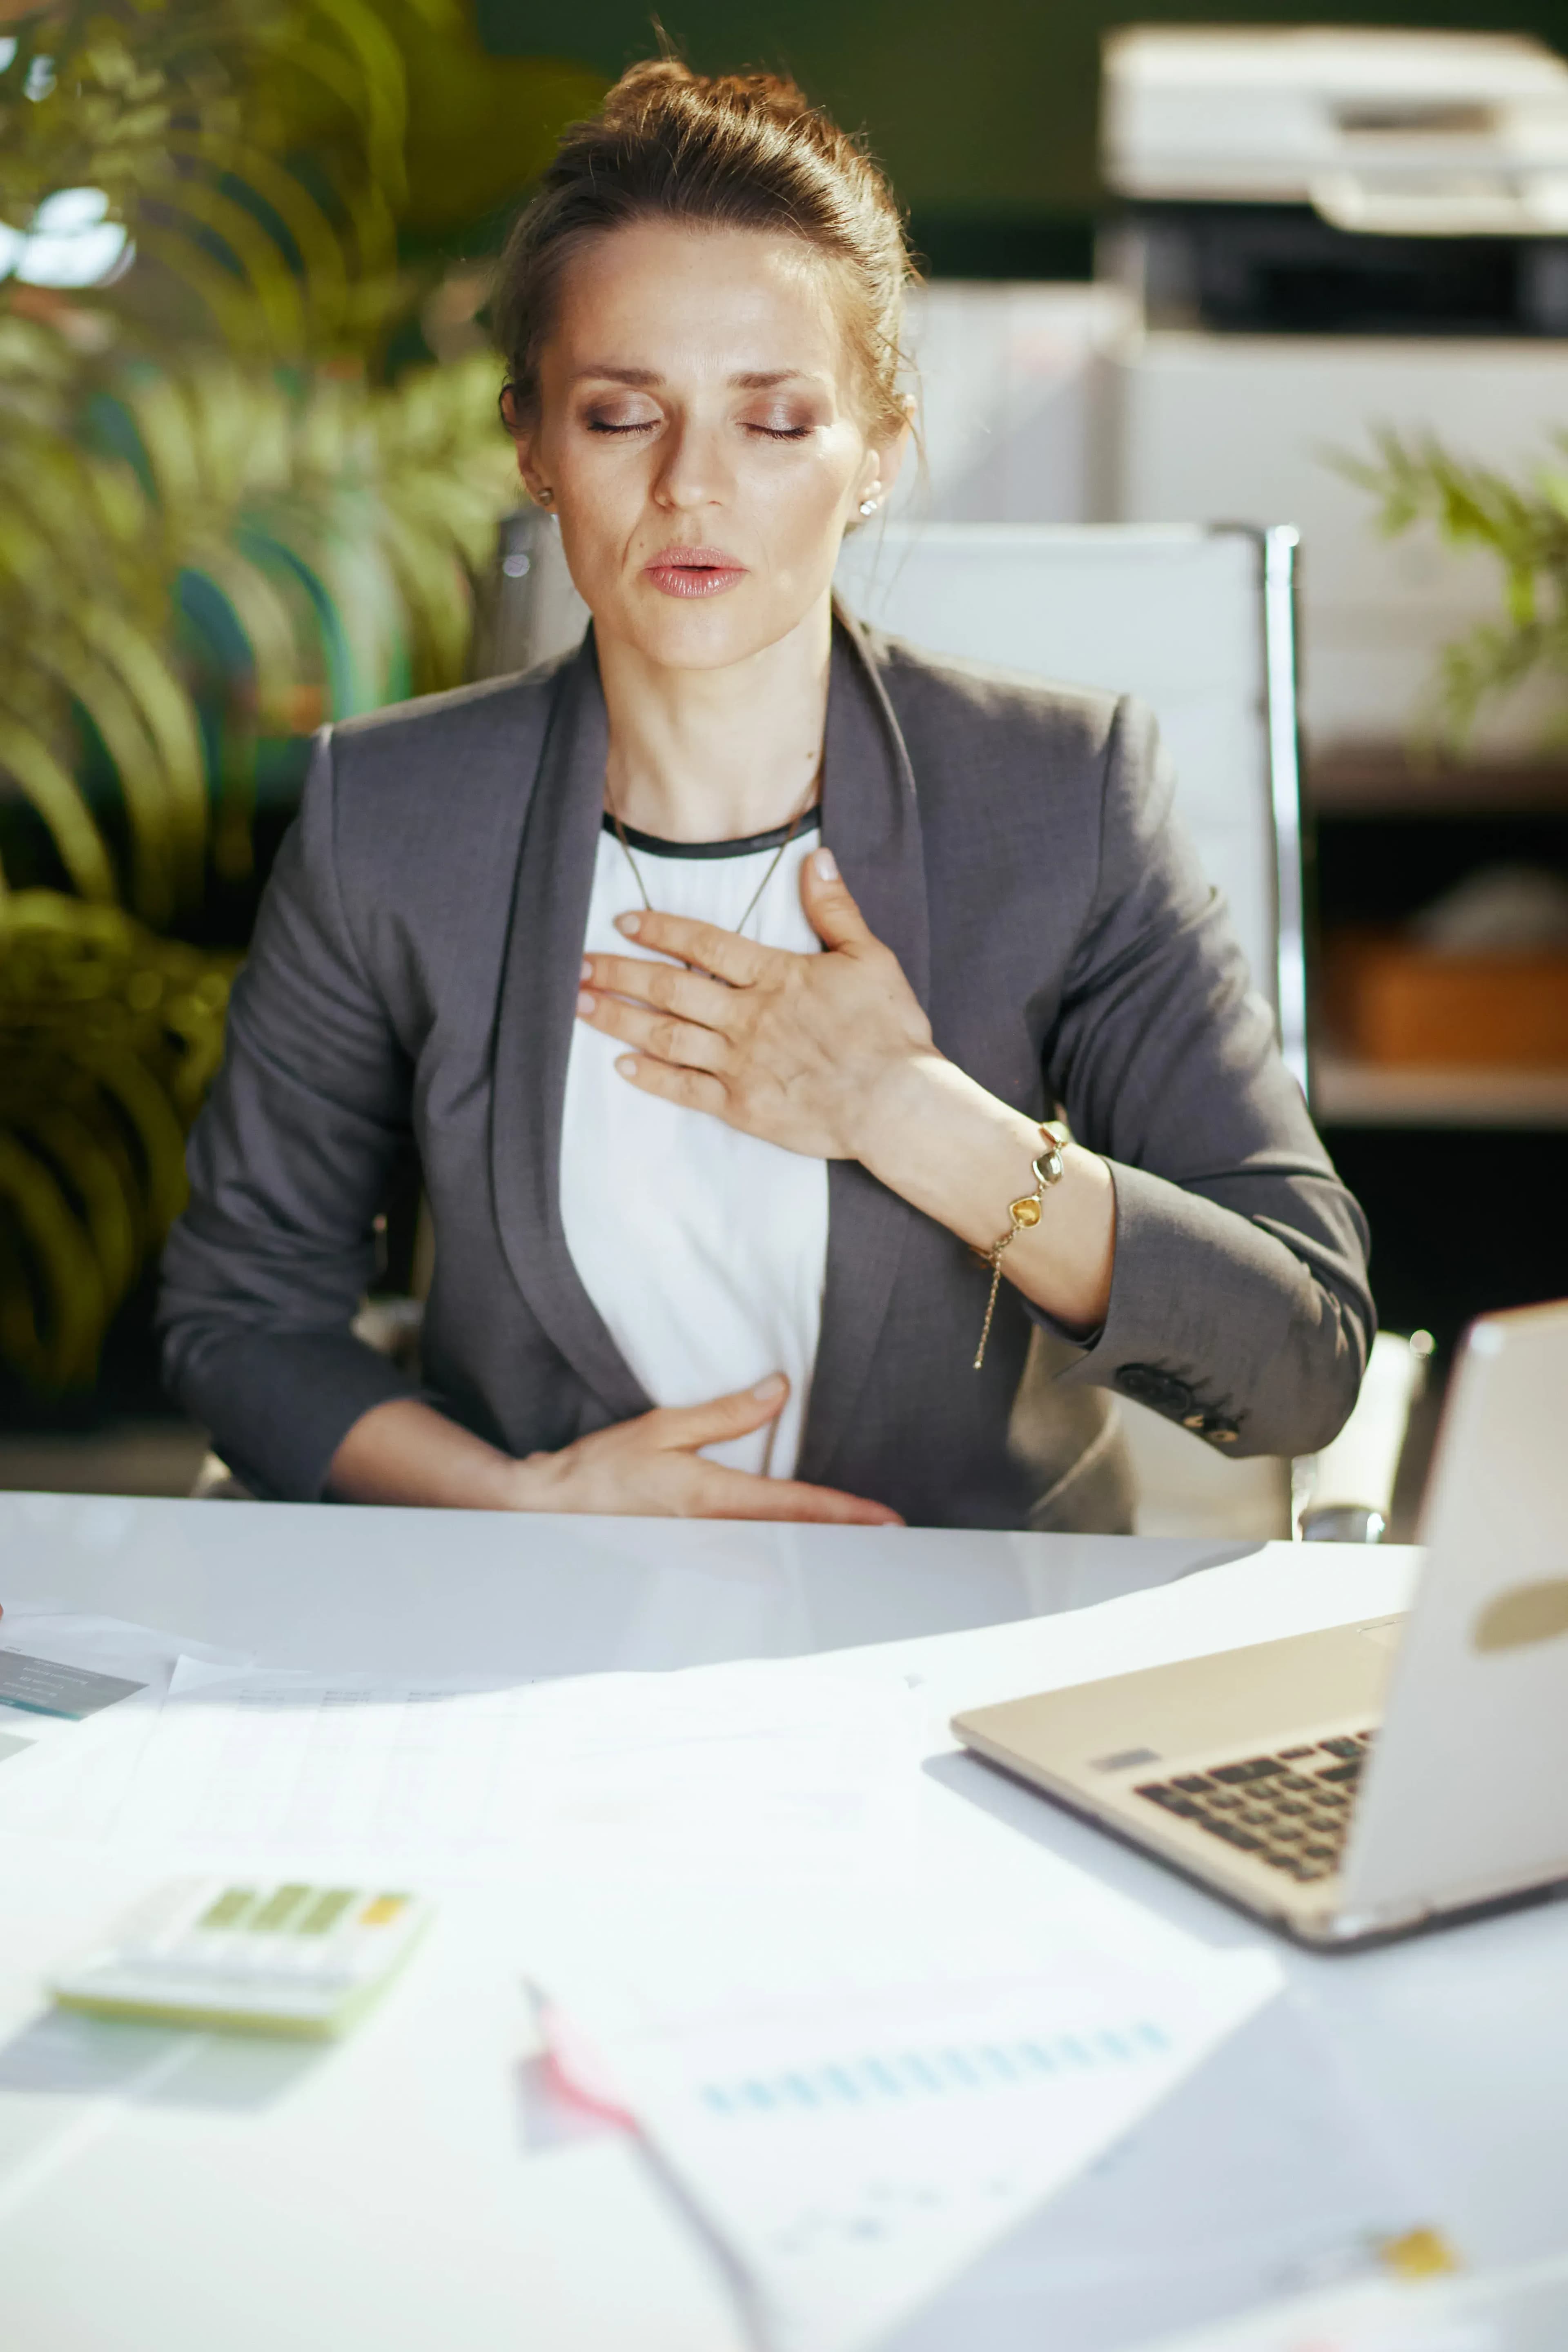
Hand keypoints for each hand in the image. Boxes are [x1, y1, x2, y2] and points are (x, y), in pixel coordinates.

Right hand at [511, 1374, 901, 1523]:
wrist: (550, 1511)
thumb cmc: (603, 1468)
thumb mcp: (664, 1427)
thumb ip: (726, 1413)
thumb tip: (780, 1391)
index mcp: (713, 1499)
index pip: (796, 1506)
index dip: (847, 1513)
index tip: (888, 1521)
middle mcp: (717, 1535)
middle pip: (798, 1540)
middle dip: (847, 1541)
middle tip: (894, 1539)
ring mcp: (706, 1557)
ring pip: (778, 1557)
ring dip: (820, 1551)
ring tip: (863, 1545)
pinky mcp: (694, 1562)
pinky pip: (752, 1563)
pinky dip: (785, 1557)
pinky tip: (803, 1555)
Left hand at [576, 847, 935, 1160]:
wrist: (899, 1104)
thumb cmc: (889, 1031)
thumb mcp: (871, 957)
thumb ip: (836, 909)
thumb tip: (816, 858)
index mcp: (776, 977)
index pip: (705, 945)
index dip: (661, 930)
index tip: (625, 922)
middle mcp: (748, 1018)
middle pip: (670, 989)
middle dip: (619, 974)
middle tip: (579, 965)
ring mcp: (741, 1064)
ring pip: (666, 1036)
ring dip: (619, 1020)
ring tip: (581, 1005)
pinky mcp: (743, 1107)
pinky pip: (685, 1089)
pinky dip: (650, 1077)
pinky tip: (621, 1065)